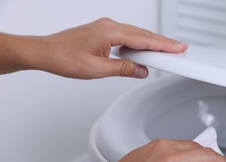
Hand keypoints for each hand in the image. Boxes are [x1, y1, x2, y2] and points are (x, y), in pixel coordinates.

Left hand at [18, 18, 187, 78]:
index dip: (164, 45)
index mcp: (110, 32)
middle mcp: (110, 26)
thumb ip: (123, 69)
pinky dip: (139, 42)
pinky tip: (144, 50)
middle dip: (163, 42)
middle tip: (180, 49)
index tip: (178, 48)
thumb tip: (141, 70)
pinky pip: (127, 36)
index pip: (144, 39)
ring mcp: (106, 27)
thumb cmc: (64, 58)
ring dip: (152, 43)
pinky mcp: (103, 32)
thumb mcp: (98, 69)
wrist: (45, 52)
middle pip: (144, 34)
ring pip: (136, 34)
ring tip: (166, 51)